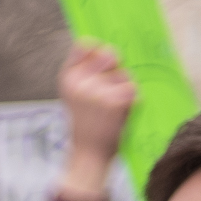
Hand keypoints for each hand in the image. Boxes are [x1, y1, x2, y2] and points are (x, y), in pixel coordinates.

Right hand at [55, 40, 136, 200]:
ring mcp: (98, 91)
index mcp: (67, 78)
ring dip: (123, 89)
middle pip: (110, 55)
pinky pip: (133, 88)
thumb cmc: (85, 123)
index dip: (96, 51)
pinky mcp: (117, 100)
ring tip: (109, 110)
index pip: (85, 45)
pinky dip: (132, 101)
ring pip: (124, 74)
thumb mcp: (75, 94)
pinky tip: (119, 115)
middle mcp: (80, 82)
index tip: (99, 63)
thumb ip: (84, 69)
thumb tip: (100, 46)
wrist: (89, 155)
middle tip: (104, 94)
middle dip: (114, 70)